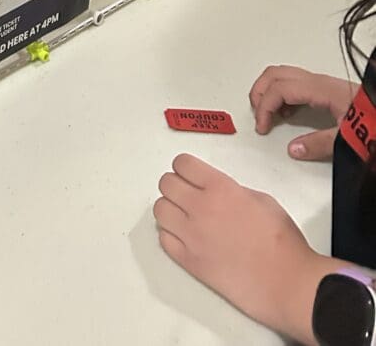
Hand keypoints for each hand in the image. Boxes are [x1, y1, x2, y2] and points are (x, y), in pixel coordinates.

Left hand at [154, 154, 328, 342]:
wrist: (288, 283)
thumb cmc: (283, 243)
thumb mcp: (262, 200)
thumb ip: (233, 190)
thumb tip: (216, 192)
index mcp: (220, 188)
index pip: (182, 164)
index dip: (186, 168)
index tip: (190, 174)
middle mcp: (201, 208)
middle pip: (166, 183)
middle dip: (176, 186)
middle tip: (188, 195)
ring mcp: (192, 236)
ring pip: (159, 210)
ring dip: (171, 210)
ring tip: (185, 217)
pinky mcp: (190, 262)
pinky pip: (164, 240)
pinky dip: (171, 236)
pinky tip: (187, 238)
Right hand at [250, 65, 354, 160]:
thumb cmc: (370, 121)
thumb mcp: (346, 137)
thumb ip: (319, 144)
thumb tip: (293, 149)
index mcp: (319, 88)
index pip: (279, 89)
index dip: (265, 106)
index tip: (263, 127)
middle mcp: (316, 81)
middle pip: (275, 74)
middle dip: (260, 93)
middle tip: (258, 117)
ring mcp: (319, 82)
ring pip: (282, 75)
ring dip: (268, 90)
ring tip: (268, 115)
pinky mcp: (323, 88)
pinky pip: (292, 83)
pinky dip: (280, 93)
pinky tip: (286, 113)